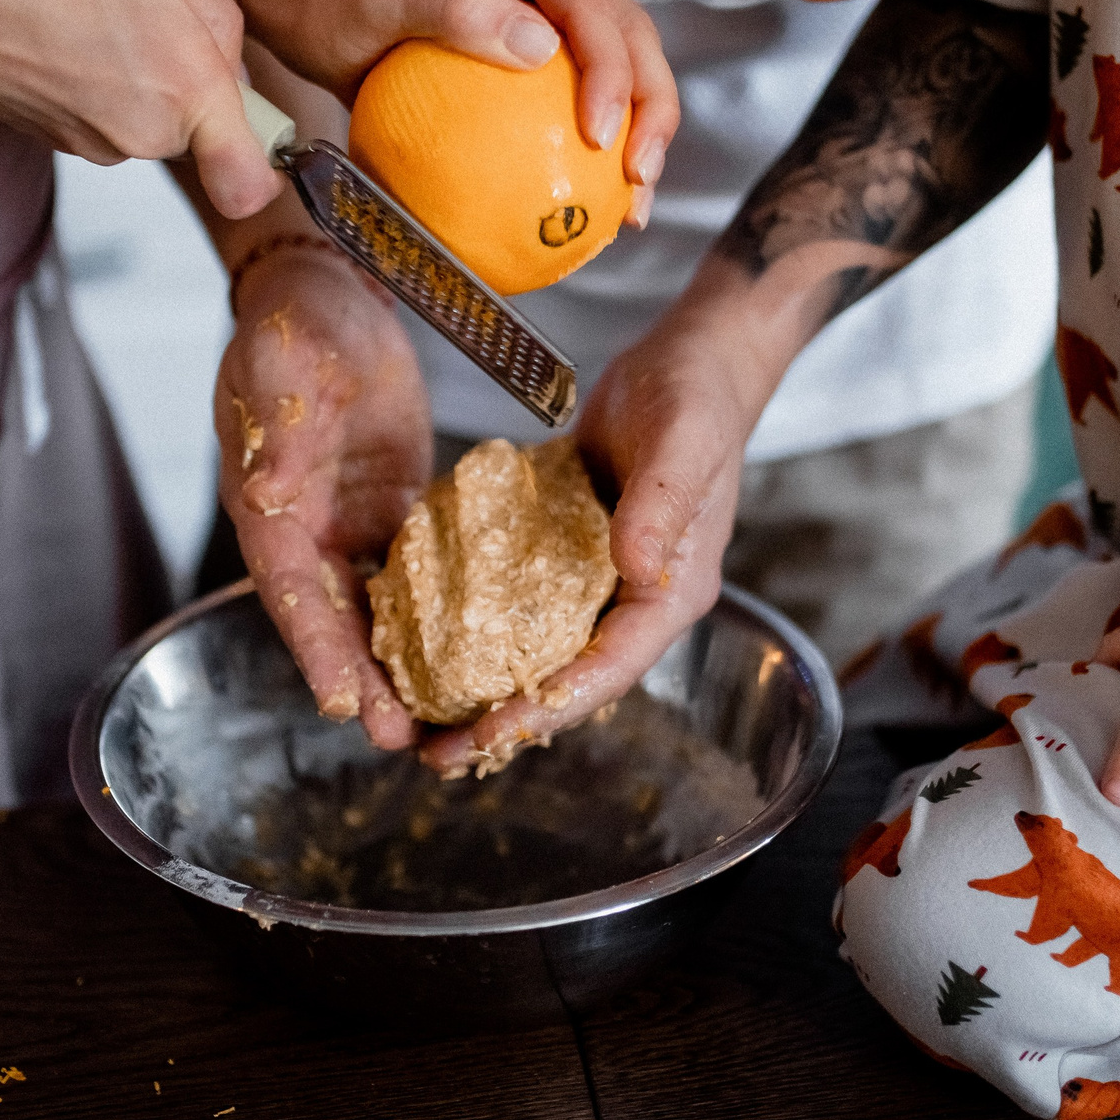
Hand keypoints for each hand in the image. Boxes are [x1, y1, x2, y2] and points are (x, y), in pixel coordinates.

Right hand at [0, 0, 280, 218]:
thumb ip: (217, 17)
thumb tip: (231, 64)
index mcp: (186, 89)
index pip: (250, 182)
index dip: (260, 162)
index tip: (253, 131)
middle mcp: (148, 134)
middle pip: (205, 121)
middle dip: (192, 72)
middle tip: (142, 9)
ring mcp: (101, 144)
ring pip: (157, 115)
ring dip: (142, 68)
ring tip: (92, 11)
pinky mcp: (62, 141)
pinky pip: (110, 113)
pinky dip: (99, 76)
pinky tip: (63, 31)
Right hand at [215, 240, 433, 750]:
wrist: (329, 286)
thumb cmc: (295, 321)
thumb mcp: (285, 364)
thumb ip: (279, 431)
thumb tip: (270, 494)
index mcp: (267, 504)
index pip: (291, 592)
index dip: (317, 650)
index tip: (344, 703)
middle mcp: (305, 528)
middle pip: (333, 621)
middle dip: (363, 681)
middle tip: (399, 739)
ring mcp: (349, 523)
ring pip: (373, 610)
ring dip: (400, 665)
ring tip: (439, 719)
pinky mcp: (390, 508)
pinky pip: (412, 574)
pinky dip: (435, 616)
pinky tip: (473, 651)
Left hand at [236, 0, 678, 204]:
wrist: (318, 15)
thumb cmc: (338, 2)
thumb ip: (450, 9)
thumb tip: (540, 46)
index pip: (592, 3)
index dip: (612, 70)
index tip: (596, 136)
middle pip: (631, 35)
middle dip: (650, 107)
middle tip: (635, 178)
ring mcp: (553, 12)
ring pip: (627, 69)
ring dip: (642, 135)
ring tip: (633, 202)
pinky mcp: (546, 57)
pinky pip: (587, 101)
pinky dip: (603, 152)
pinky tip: (600, 207)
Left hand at [421, 293, 775, 774]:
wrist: (693, 362)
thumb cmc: (697, 399)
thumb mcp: (683, 442)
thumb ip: (663, 503)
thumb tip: (636, 566)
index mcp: (671, 593)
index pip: (607, 671)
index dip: (548, 709)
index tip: (490, 734)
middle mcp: (634, 599)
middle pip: (567, 682)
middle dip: (504, 723)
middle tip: (436, 757)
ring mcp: (599, 580)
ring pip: (538, 653)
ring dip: (484, 689)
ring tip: (421, 722)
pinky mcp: (567, 553)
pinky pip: (520, 605)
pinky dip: (478, 629)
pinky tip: (425, 641)